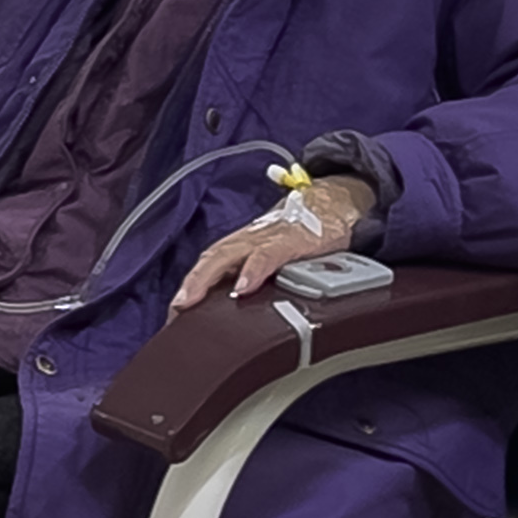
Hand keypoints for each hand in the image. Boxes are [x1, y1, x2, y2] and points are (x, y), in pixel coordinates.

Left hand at [173, 172, 380, 311]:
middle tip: (176, 308)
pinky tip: (244, 285)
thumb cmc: (311, 234)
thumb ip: (265, 277)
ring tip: (192, 300)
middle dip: (191, 282)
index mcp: (247, 244)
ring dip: (207, 277)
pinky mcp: (293, 240)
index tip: (175, 312)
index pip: (211, 263)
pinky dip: (253, 268)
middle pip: (213, 257)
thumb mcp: (284, 256)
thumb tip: (247, 306)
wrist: (341, 204)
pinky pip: (268, 254)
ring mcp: (270, 237)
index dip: (192, 285)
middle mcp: (252, 239)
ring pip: (229, 253)